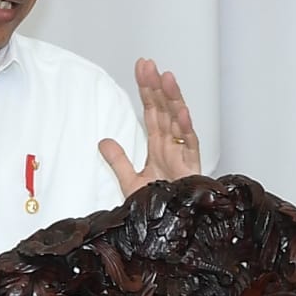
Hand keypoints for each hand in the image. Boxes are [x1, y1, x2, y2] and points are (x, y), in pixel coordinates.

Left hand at [100, 57, 199, 197]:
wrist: (172, 230)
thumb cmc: (160, 207)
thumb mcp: (131, 182)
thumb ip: (119, 160)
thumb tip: (103, 141)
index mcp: (160, 145)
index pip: (153, 110)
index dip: (147, 89)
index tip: (142, 68)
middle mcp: (173, 145)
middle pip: (164, 109)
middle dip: (156, 86)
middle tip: (148, 65)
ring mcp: (183, 154)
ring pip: (179, 120)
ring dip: (173, 98)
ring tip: (166, 78)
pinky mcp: (192, 168)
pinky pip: (190, 145)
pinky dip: (186, 128)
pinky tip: (181, 112)